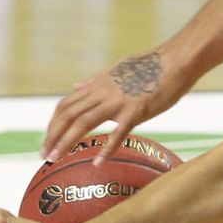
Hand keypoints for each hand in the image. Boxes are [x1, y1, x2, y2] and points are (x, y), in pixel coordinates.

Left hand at [43, 49, 189, 164]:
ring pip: (83, 123)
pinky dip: (106, 148)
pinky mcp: (136, 110)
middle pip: (67, 115)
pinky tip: (98, 163)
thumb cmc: (153, 65)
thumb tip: (76, 86)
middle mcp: (103, 92)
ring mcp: (118, 101)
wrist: (177, 60)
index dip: (53, 124)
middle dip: (52, 136)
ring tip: (55, 159)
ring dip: (65, 142)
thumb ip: (96, 80)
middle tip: (44, 155)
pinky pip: (118, 132)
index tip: (47, 140)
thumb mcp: (118, 68)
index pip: (66, 105)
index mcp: (99, 84)